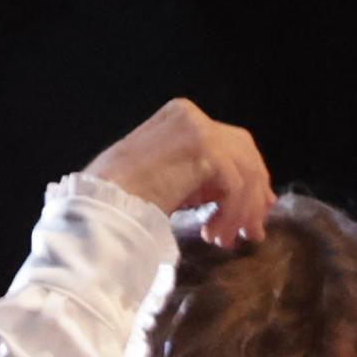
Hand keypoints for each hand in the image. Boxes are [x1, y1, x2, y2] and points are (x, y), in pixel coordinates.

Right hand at [83, 98, 272, 246]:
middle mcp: (190, 115)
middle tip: (253, 230)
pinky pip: (235, 184)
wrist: (100, 204)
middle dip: (254, 192)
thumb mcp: (172, 180)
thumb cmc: (124, 200)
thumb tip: (249, 194)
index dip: (249, 178)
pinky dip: (231, 214)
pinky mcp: (203, 147)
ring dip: (242, 211)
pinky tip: (212, 234)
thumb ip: (205, 180)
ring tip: (225, 240)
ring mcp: (197, 127)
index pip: (230, 143)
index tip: (256, 212)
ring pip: (244, 170)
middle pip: (244, 150)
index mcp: (180, 118)